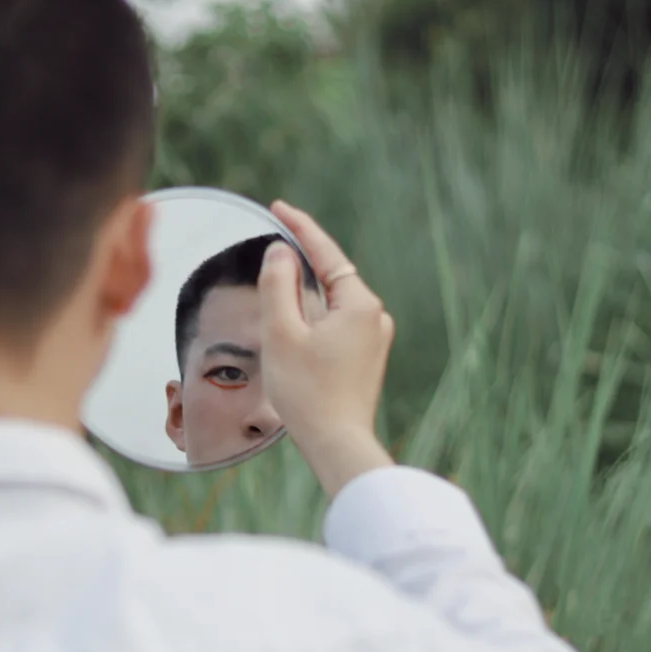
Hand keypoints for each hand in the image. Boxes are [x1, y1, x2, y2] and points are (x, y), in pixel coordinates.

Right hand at [257, 200, 395, 497]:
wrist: (337, 444)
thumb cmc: (308, 393)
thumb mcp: (282, 333)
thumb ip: (279, 284)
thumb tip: (282, 254)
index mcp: (359, 304)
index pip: (326, 252)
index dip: (300, 227)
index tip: (278, 206)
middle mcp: (374, 316)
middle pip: (333, 274)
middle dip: (304, 256)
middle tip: (276, 233)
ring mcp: (374, 338)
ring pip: (335, 299)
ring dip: (308, 288)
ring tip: (280, 275)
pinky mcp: (368, 357)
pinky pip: (339, 321)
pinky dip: (316, 312)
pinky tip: (297, 317)